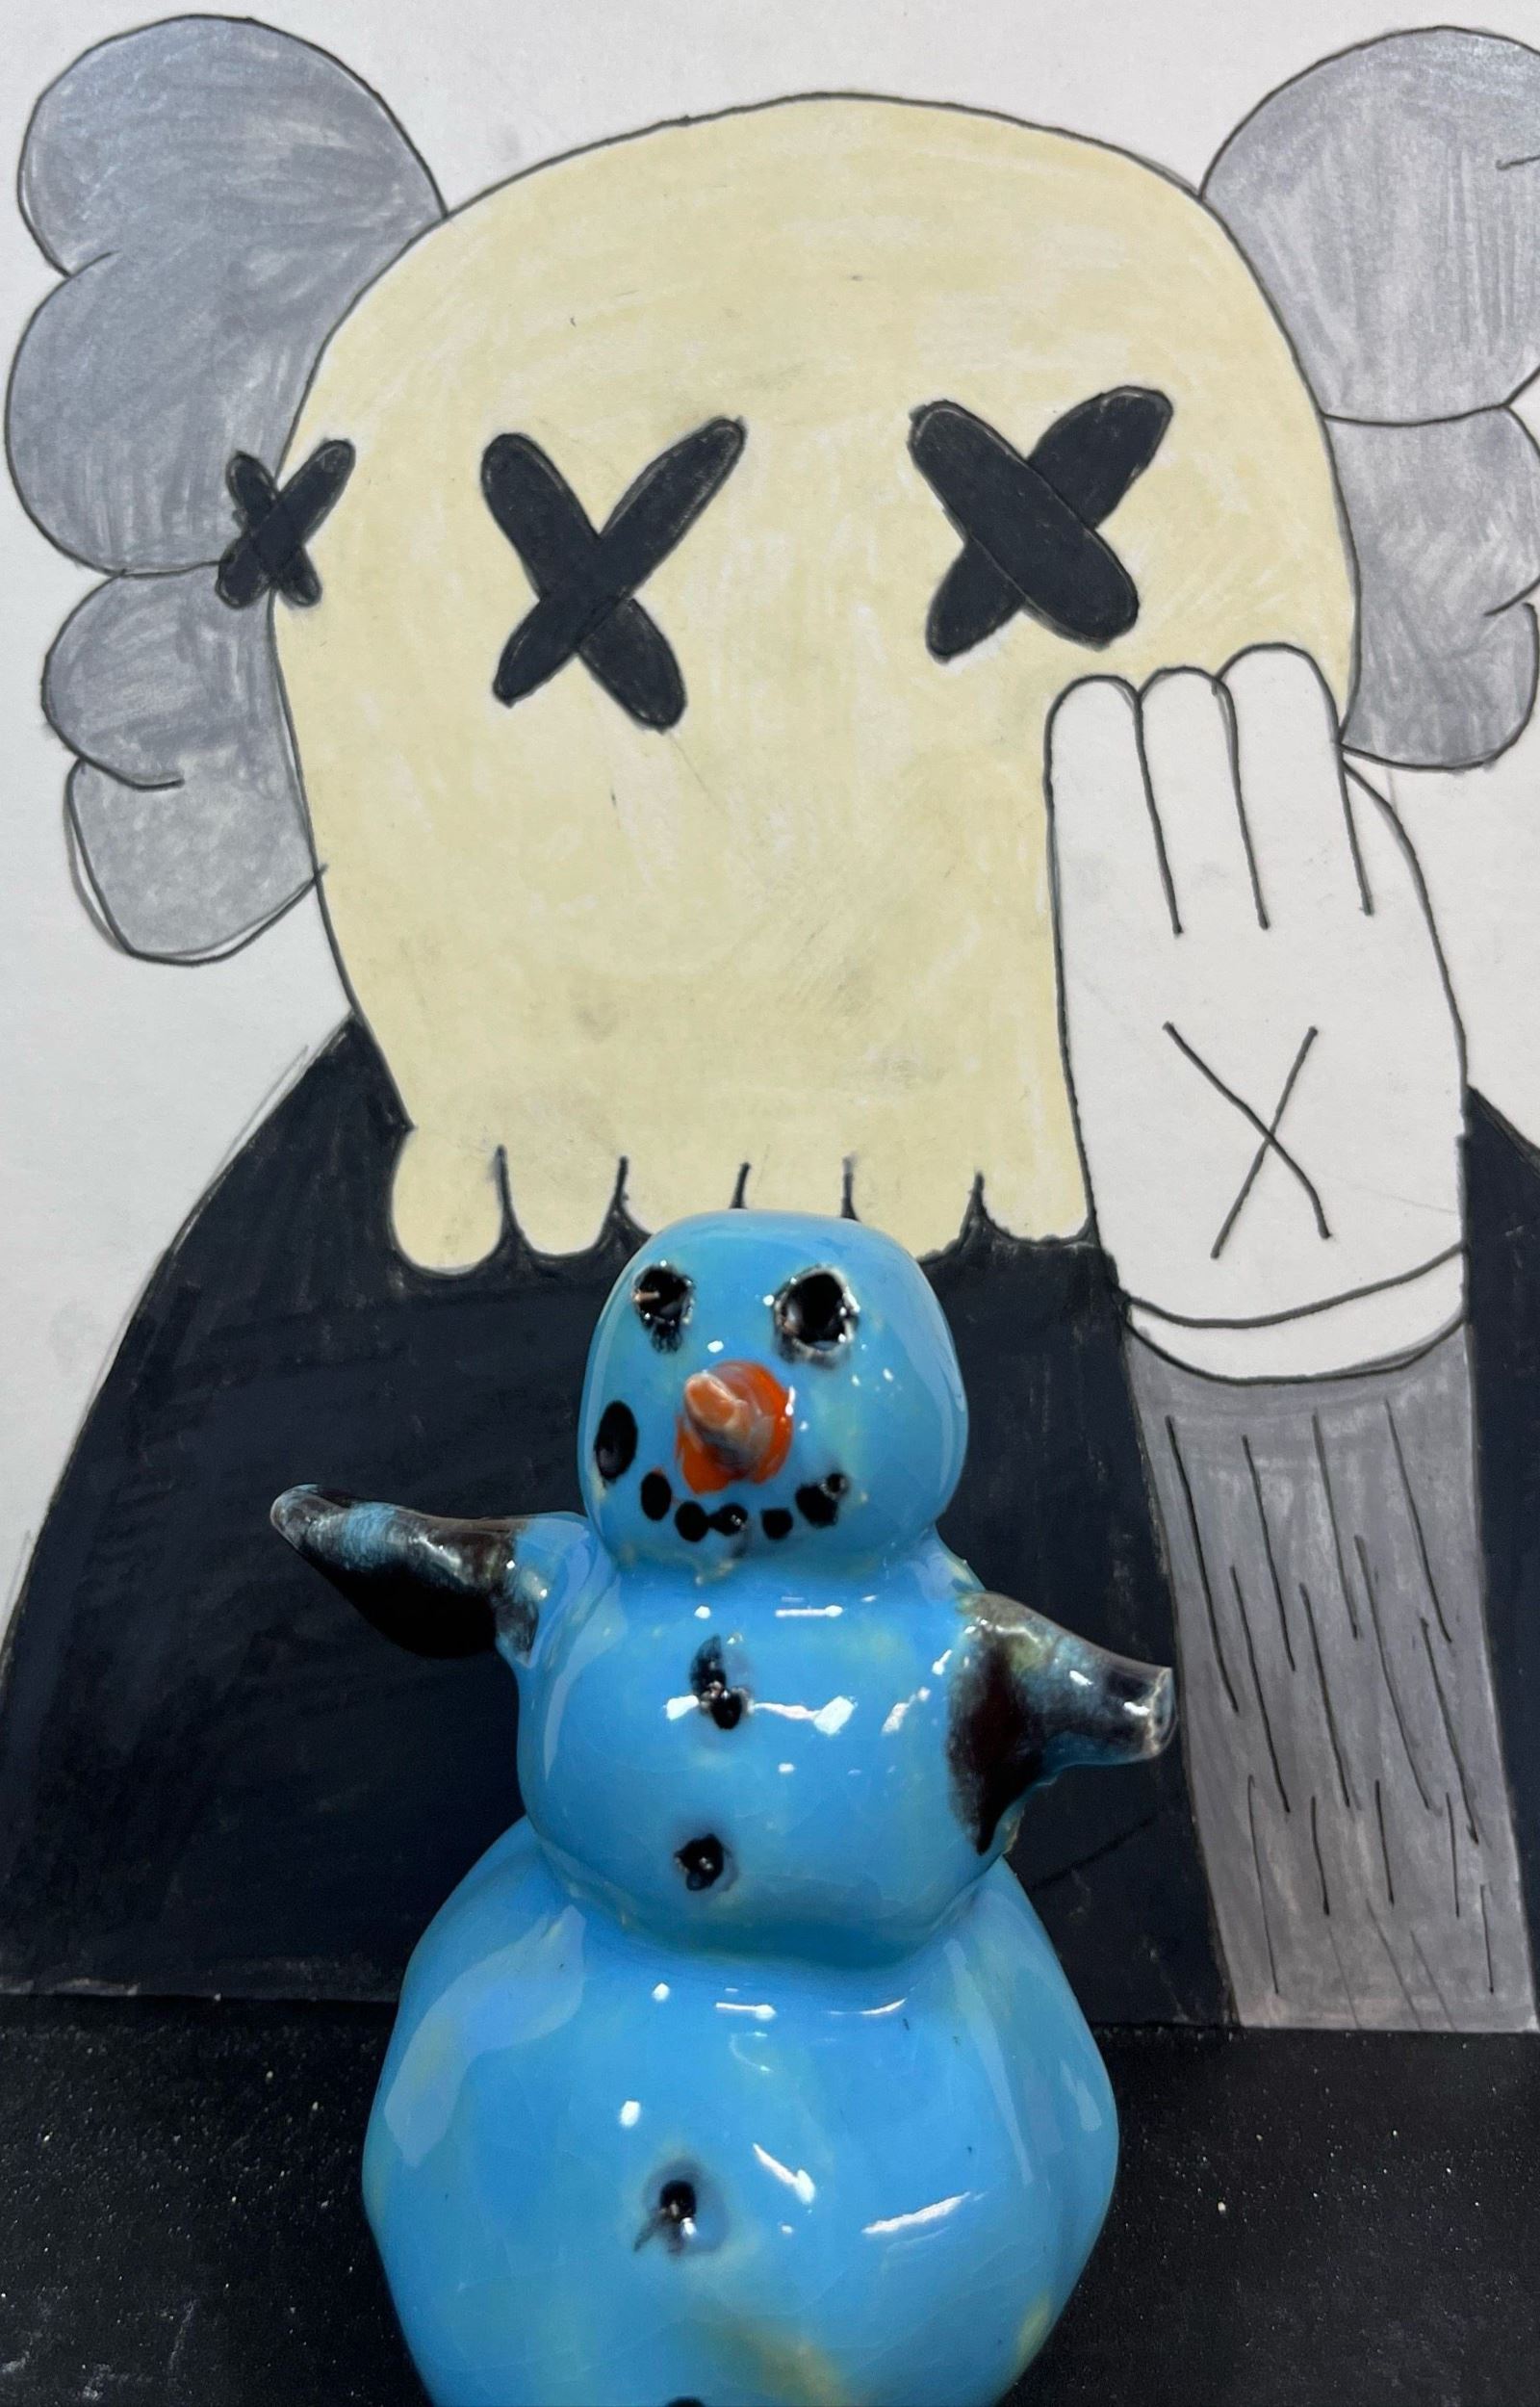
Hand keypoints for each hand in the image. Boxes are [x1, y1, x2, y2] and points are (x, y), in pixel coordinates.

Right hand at [1045, 645, 1464, 1377]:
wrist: (1300, 1293)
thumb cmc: (1186, 1172)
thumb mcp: (1112, 1058)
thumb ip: (1125, 931)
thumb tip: (1145, 784)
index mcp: (1116, 985)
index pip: (1100, 800)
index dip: (1100, 729)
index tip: (1105, 712)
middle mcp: (1214, 958)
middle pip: (1192, 764)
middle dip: (1181, 709)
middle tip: (1184, 708)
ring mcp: (1317, 957)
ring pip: (1291, 776)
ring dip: (1271, 704)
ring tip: (1262, 690)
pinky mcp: (1404, 970)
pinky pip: (1374, 837)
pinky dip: (1346, 782)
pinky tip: (1325, 770)